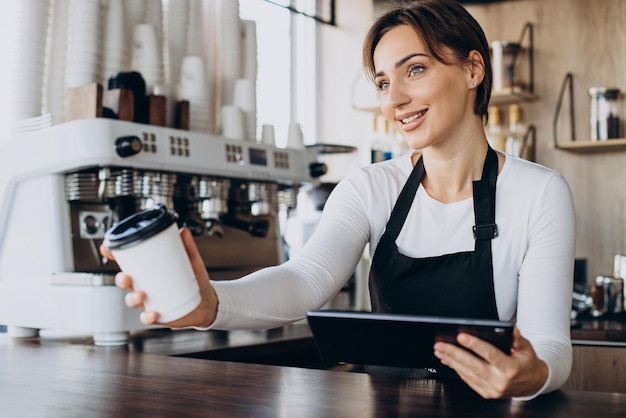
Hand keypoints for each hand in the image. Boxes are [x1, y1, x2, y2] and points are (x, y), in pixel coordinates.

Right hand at [99, 227, 218, 327]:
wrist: (207, 302)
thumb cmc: (195, 280)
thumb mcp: (192, 261)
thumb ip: (188, 247)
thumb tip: (183, 231)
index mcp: (149, 270)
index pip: (127, 262)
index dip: (114, 255)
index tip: (107, 248)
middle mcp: (145, 285)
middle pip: (125, 282)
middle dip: (120, 279)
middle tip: (127, 277)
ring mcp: (149, 300)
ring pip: (131, 300)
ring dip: (132, 298)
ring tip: (142, 294)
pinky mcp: (157, 314)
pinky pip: (146, 317)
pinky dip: (147, 316)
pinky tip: (153, 312)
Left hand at [433, 327, 547, 398]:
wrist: (533, 383)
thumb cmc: (527, 362)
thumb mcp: (526, 348)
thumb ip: (517, 339)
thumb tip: (511, 329)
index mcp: (511, 368)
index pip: (489, 354)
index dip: (474, 345)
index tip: (460, 336)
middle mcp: (501, 381)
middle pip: (473, 365)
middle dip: (454, 353)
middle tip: (440, 345)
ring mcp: (493, 389)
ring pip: (468, 373)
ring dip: (451, 361)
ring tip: (440, 351)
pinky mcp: (487, 393)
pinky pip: (468, 380)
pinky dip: (457, 370)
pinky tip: (449, 361)